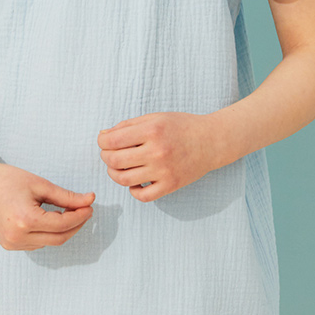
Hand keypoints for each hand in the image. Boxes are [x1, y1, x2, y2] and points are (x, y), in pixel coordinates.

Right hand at [0, 160, 94, 250]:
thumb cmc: (8, 180)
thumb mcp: (40, 185)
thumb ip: (66, 196)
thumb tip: (89, 200)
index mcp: (26, 220)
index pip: (63, 224)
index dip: (80, 216)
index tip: (90, 206)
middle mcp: (17, 237)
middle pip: (59, 238)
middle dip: (75, 225)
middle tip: (84, 211)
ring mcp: (12, 244)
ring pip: (49, 243)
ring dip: (62, 230)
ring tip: (66, 212)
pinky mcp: (9, 245)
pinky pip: (37, 244)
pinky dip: (47, 234)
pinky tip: (48, 220)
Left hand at [96, 112, 217, 200]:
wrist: (212, 141)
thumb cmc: (182, 127)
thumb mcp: (155, 117)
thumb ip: (128, 125)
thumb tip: (104, 137)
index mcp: (152, 130)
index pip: (112, 141)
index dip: (102, 142)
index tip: (104, 141)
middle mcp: (157, 151)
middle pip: (114, 160)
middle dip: (105, 156)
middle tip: (110, 153)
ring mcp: (164, 171)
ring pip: (123, 179)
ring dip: (114, 173)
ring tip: (118, 167)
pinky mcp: (170, 185)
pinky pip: (142, 196)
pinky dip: (132, 190)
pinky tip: (135, 181)